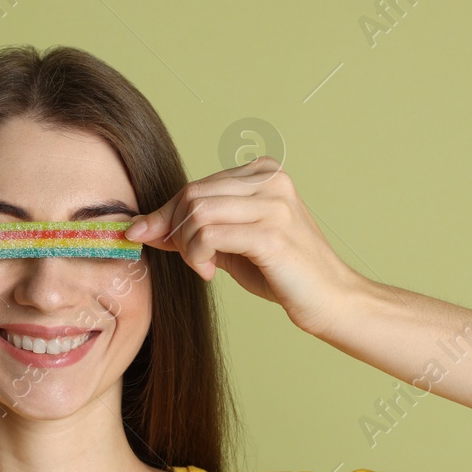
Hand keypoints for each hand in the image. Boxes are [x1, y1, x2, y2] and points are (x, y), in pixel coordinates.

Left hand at [125, 157, 363, 338]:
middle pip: (192, 195)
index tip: (144, 234)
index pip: (196, 185)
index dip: (165, 213)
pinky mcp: (271, 235)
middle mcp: (270, 181)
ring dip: (186, 246)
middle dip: (174, 231)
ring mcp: (274, 205)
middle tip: (189, 259)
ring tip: (204, 266)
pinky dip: (197, 256)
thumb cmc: (281, 271)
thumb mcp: (231, 242)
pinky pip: (209, 235)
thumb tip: (141, 226)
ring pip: (197, 212)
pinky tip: (211, 272)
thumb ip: (194, 228)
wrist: (330, 299)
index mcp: (264, 172)